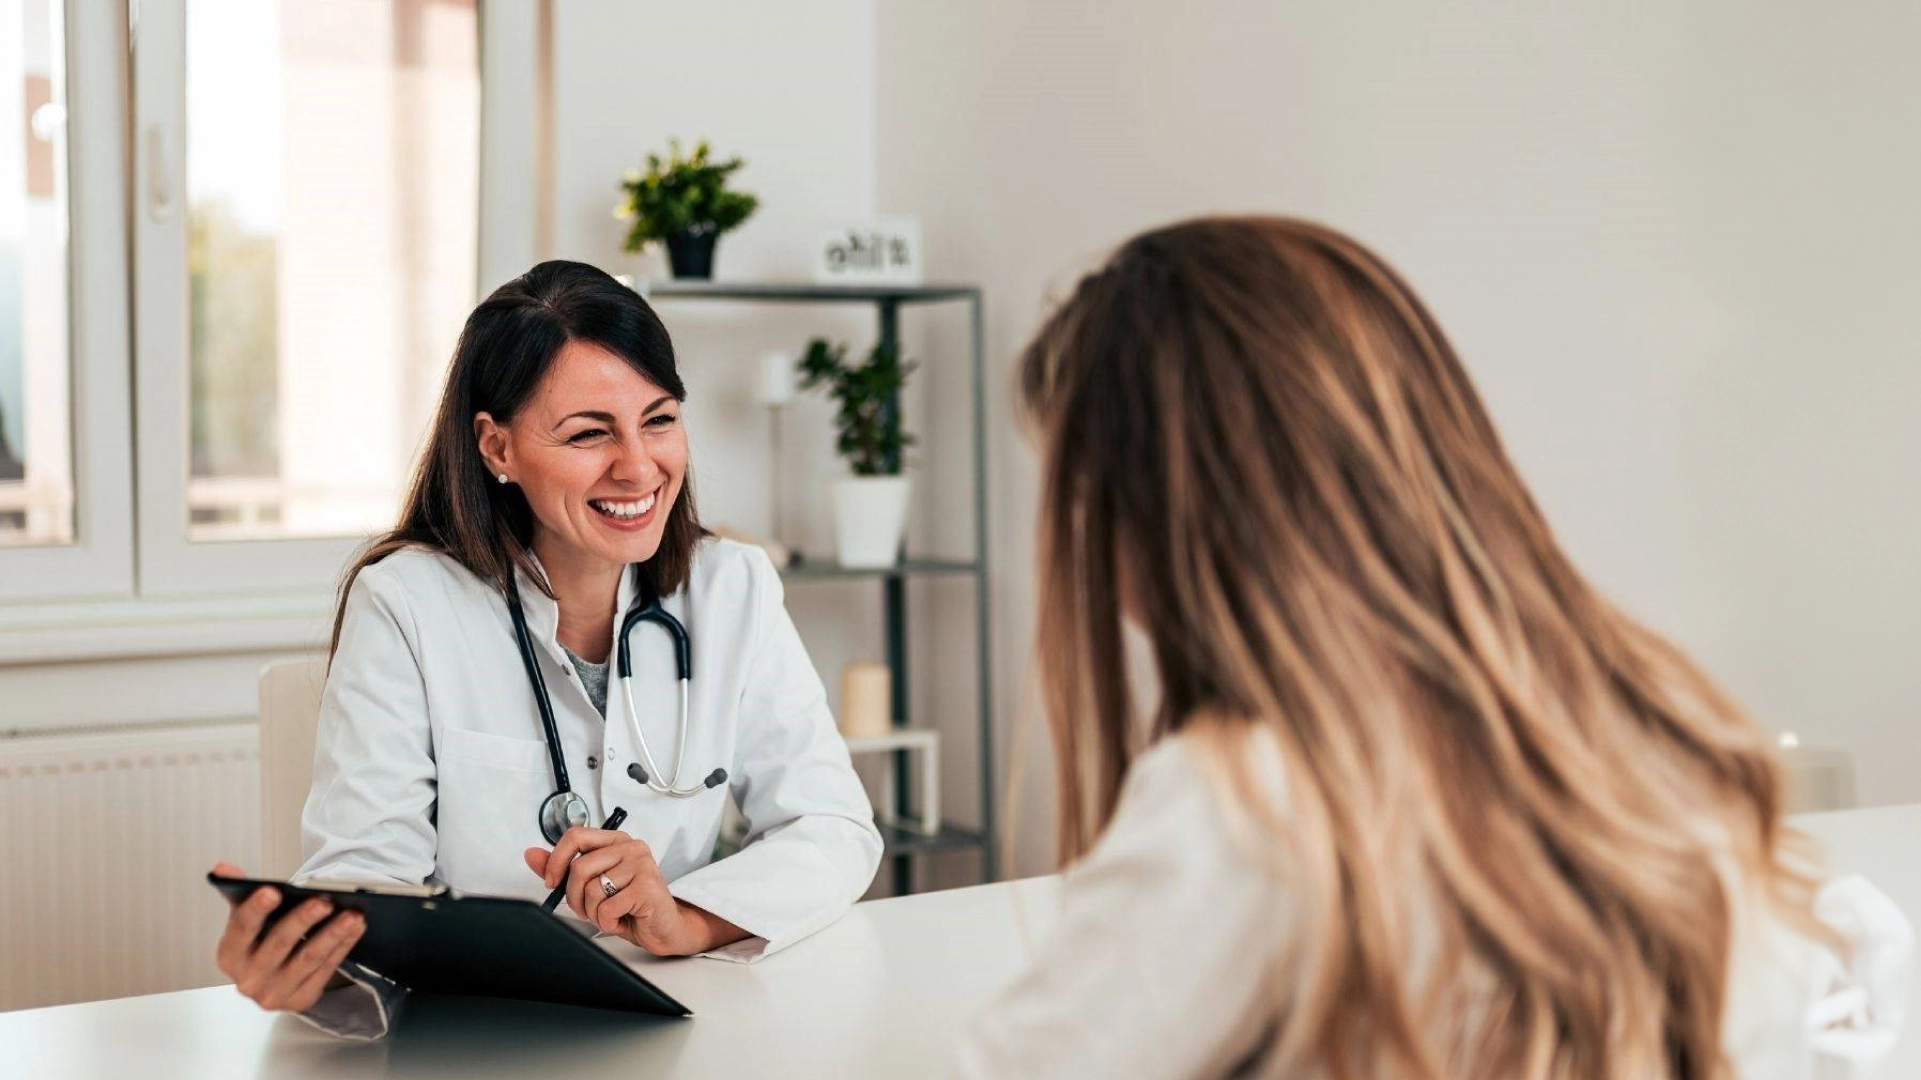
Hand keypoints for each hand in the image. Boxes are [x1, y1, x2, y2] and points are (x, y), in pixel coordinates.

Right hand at [211, 863, 365, 1012]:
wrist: (270, 980)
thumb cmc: (260, 943)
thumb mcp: (247, 919)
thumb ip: (240, 892)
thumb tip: (223, 869)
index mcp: (230, 955)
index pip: (241, 929)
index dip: (256, 910)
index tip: (273, 891)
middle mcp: (248, 979)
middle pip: (278, 944)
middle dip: (302, 921)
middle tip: (324, 901)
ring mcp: (274, 993)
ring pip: (307, 959)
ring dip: (332, 934)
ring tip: (352, 914)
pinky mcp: (300, 1000)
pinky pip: (325, 970)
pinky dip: (343, 947)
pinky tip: (355, 928)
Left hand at [524, 829, 742, 955]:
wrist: (664, 928)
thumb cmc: (630, 905)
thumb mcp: (592, 886)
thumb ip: (563, 869)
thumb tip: (532, 855)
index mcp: (616, 841)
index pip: (575, 835)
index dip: (556, 860)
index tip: (551, 882)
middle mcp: (631, 847)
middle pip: (579, 868)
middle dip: (575, 897)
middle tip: (588, 909)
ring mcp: (641, 865)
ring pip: (591, 890)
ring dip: (594, 913)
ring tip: (610, 914)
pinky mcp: (647, 887)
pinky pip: (607, 908)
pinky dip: (608, 922)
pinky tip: (622, 919)